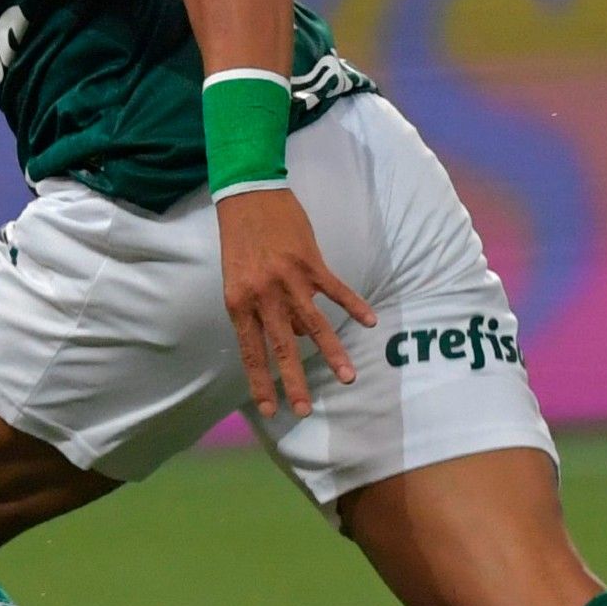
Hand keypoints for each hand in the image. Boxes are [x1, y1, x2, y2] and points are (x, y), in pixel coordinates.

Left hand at [216, 187, 371, 416]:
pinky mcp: (310, 263)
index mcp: (239, 303)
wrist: (247, 196)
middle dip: (293, 381)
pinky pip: (335, 290)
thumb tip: (289, 335)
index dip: (261, 381)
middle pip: (282, 347)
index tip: (271, 409)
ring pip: (313, 325)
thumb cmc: (239, 240)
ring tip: (346, 378)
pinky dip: (354, 306)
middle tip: (305, 410)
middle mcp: (263, 296)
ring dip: (332, 354)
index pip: (251, 352)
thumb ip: (258, 309)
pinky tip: (370, 322)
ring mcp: (289, 280)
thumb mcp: (236, 279)